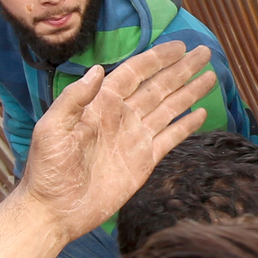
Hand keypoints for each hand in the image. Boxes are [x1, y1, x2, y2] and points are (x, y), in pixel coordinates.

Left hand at [0, 42, 211, 257]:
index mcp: (102, 104)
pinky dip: (186, 126)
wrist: (55, 210)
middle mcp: (122, 116)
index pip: (135, 73)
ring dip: (189, 92)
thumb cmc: (46, 169)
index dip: (157, 59)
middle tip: (204, 52)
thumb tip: (98, 69)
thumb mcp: (52, 128)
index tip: (179, 47)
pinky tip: (201, 113)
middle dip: (181, 69)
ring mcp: (135, 138)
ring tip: (211, 77)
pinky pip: (170, 138)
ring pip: (169, 108)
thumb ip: (74, 98)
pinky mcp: (144, 161)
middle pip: (159, 86)